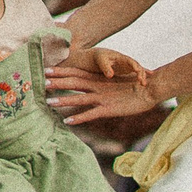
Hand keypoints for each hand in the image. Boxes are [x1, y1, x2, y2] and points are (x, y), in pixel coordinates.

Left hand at [45, 49, 159, 123]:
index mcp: (99, 79)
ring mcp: (102, 97)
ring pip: (78, 98)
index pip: (76, 73)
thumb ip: (102, 84)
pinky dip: (78, 117)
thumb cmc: (135, 85)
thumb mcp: (115, 82)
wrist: (151, 88)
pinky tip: (67, 121)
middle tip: (40, 82)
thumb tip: (91, 86)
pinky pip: (90, 114)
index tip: (46, 70)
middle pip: (73, 82)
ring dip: (63, 100)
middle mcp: (98, 86)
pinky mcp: (109, 108)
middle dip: (57, 82)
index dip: (61, 72)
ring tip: (48, 101)